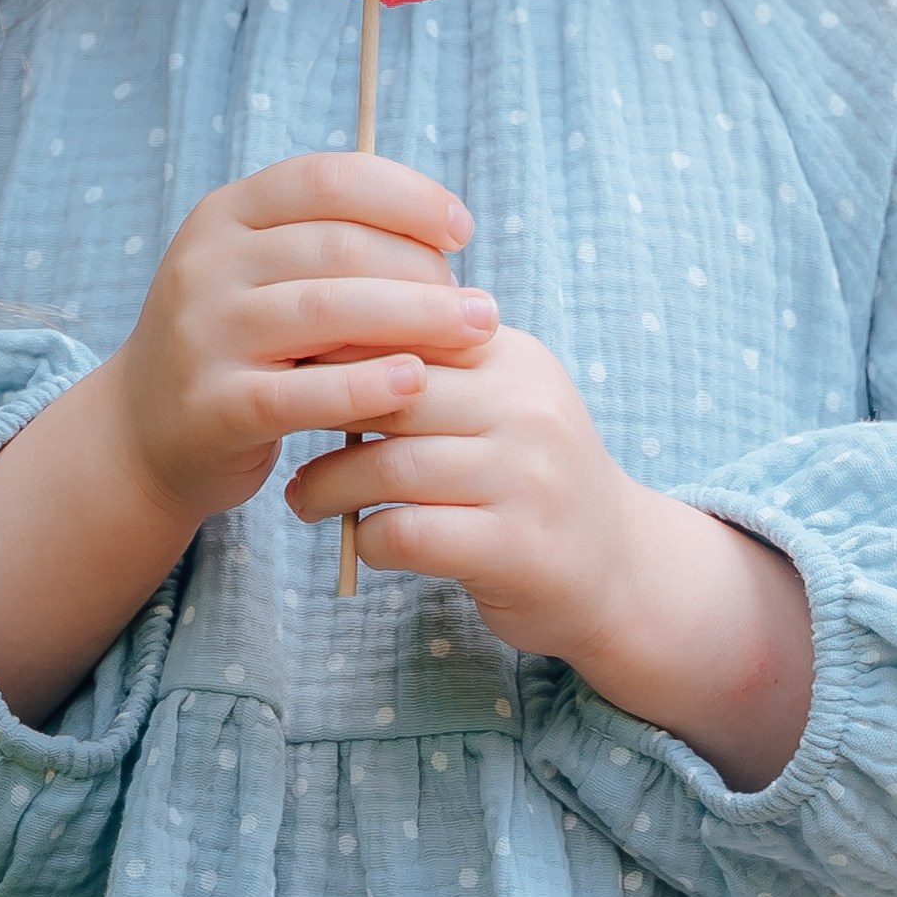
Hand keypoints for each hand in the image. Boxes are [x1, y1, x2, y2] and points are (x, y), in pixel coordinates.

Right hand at [0, 148, 493, 725]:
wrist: (145, 431)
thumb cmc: (241, 343)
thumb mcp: (268, 275)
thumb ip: (336, 247)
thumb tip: (446, 240)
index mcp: (226, 213)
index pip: (329, 179)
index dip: (407, 195)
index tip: (462, 231)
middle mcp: (206, 263)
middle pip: (338, 246)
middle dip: (423, 270)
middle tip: (479, 305)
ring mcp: (203, 334)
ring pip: (326, 312)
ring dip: (415, 320)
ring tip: (475, 335)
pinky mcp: (214, 406)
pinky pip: (303, 392)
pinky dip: (366, 385)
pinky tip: (416, 384)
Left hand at [282, 323, 814, 789]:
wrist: (618, 569)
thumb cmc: (527, 478)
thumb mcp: (499, 402)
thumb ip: (430, 367)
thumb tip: (317, 328)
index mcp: (516, 358)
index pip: (406, 329)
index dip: (335, 347)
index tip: (283, 365)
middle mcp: (529, 408)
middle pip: (392, 392)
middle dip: (320, 411)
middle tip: (277, 430)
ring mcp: (527, 479)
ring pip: (390, 466)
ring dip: (329, 485)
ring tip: (304, 498)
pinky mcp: (517, 548)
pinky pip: (409, 533)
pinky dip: (369, 538)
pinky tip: (361, 540)